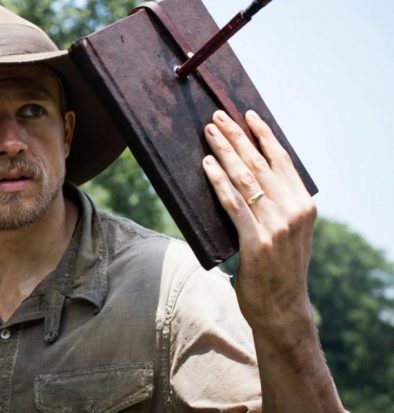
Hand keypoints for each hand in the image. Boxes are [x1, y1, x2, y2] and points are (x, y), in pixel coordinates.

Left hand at [201, 110, 316, 333]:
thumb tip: (250, 176)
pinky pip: (233, 204)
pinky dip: (218, 182)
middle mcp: (294, 211)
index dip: (263, 135)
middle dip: (237, 136)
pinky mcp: (256, 243)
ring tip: (209, 133)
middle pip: (260, 164)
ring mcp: (276, 226)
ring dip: (224, 152)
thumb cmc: (279, 270)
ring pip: (245, 179)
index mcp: (303, 205)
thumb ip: (277, 206)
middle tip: (218, 117)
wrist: (282, 310)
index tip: (248, 115)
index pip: (281, 160)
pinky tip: (206, 165)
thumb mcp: (288, 233)